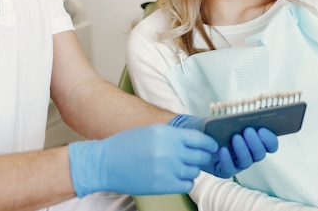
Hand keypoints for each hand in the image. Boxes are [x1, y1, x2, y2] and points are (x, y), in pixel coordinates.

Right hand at [68, 124, 216, 196]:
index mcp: (167, 133)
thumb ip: (174, 136)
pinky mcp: (163, 185)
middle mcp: (169, 150)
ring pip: (194, 171)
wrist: (105, 163)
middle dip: (201, 157)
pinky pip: (187, 184)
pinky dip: (184, 181)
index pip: (200, 139)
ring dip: (190, 170)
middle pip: (201, 156)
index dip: (209, 144)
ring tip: (178, 167)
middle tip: (195, 158)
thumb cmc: (127, 145)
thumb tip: (197, 141)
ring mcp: (167, 169)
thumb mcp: (152, 131)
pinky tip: (175, 177)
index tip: (211, 147)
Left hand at [168, 114, 278, 177]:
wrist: (194, 134)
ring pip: (247, 161)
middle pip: (260, 153)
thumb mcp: (226, 118)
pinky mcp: (225, 170)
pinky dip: (227, 159)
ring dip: (243, 149)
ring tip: (235, 137)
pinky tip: (222, 149)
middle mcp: (249, 153)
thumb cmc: (214, 125)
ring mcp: (238, 163)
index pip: (271, 145)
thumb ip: (238, 118)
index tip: (262, 129)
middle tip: (248, 130)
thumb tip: (248, 114)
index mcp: (255, 141)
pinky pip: (229, 168)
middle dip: (256, 142)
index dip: (269, 139)